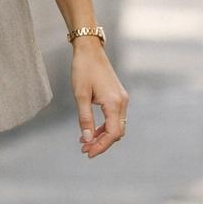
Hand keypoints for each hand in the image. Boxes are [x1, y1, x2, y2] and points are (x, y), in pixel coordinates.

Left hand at [71, 38, 128, 157]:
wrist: (89, 50)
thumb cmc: (83, 69)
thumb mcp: (80, 95)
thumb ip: (85, 118)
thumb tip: (87, 138)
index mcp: (114, 103)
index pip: (113, 133)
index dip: (101, 146)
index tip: (87, 153)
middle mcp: (122, 102)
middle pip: (117, 132)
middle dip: (101, 143)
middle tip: (84, 149)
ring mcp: (121, 99)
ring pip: (116, 125)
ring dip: (102, 135)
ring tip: (84, 142)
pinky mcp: (117, 96)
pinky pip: (114, 117)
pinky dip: (103, 126)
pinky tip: (90, 130)